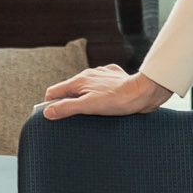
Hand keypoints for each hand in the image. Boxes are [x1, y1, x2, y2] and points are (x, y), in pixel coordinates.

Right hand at [42, 63, 170, 118]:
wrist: (144, 92)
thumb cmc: (118, 100)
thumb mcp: (89, 107)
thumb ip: (67, 108)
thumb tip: (48, 112)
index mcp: (78, 81)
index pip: (54, 91)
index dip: (49, 104)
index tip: (53, 116)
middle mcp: (88, 74)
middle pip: (69, 90)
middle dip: (68, 103)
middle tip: (73, 118)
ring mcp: (101, 75)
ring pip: (85, 87)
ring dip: (83, 98)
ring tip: (91, 112)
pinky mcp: (113, 78)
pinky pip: (100, 85)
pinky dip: (99, 94)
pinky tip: (106, 103)